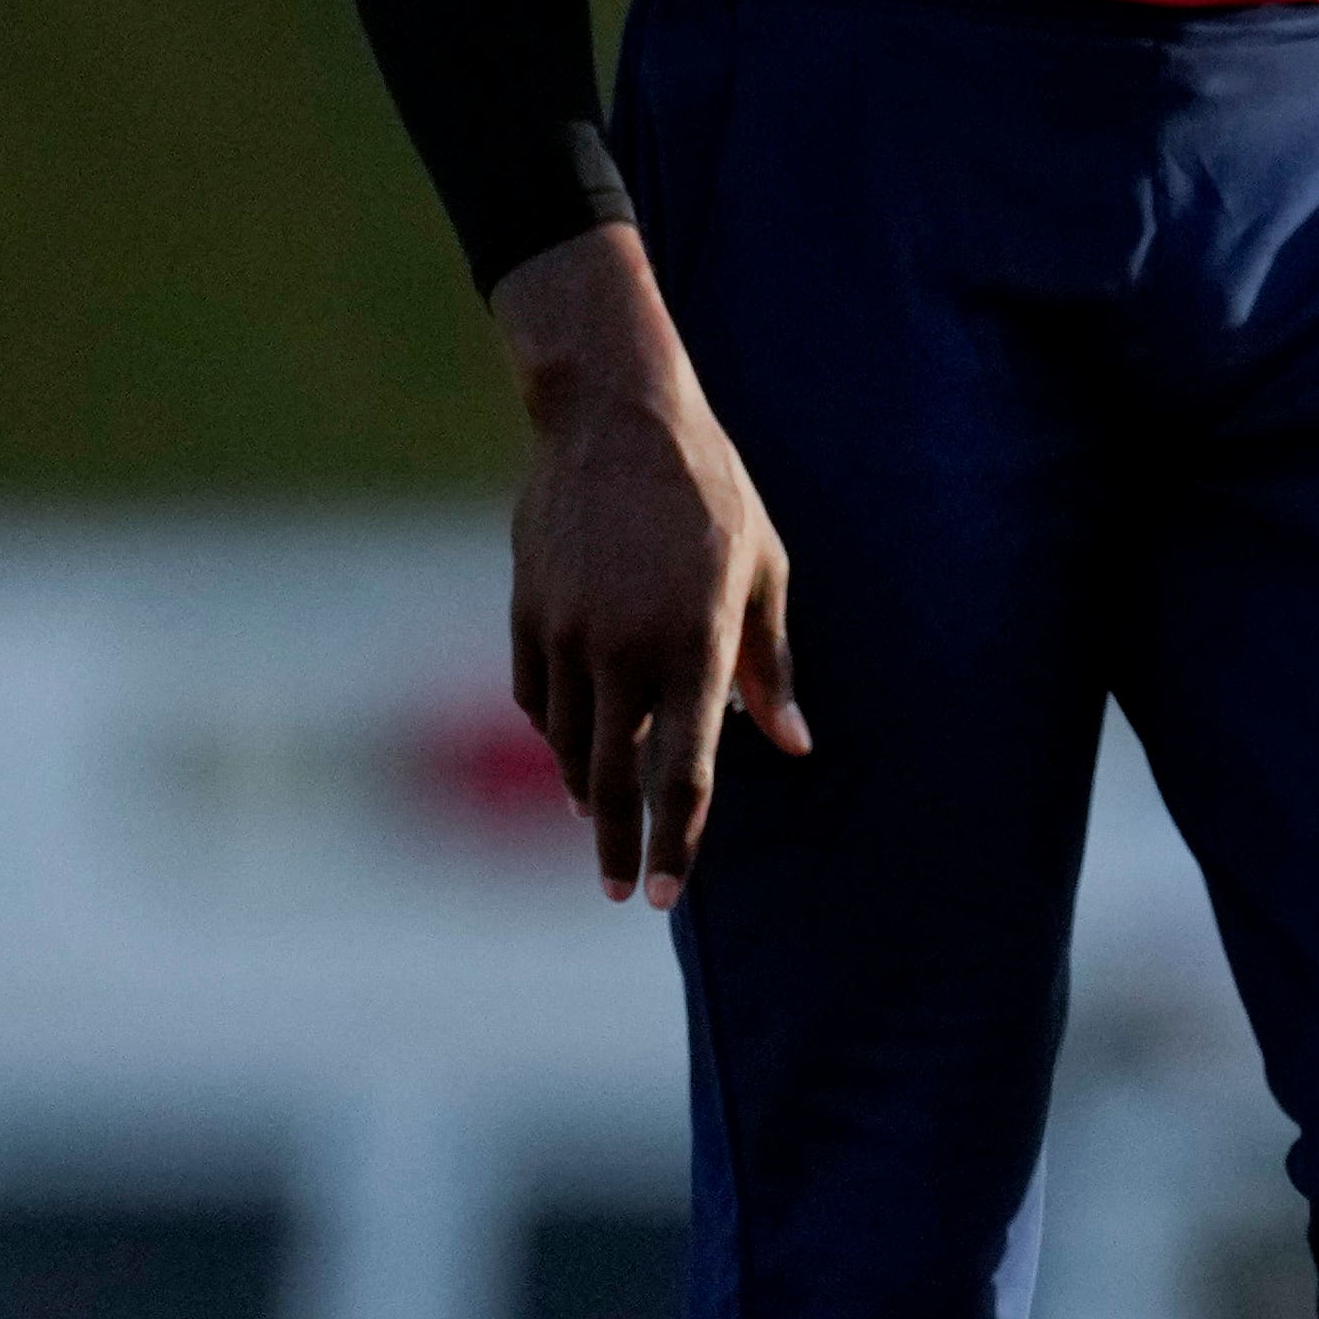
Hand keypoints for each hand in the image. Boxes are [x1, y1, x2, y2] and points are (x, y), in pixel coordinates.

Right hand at [492, 226, 805, 903]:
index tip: (666, 896)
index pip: (681, 770)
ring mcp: (566, 635)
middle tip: (626, 889)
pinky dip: (557, 732)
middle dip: (622, 841)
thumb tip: (791, 744)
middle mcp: (623, 650)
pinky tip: (575, 748)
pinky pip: (539, 700)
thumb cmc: (711, 496)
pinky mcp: (527, 616)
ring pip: (569, 745)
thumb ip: (771, 665)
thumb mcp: (763, 571)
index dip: (676, 839)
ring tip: (605, 825)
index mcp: (694, 643)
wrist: (614, 422)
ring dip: (587, 791)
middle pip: (613, 776)